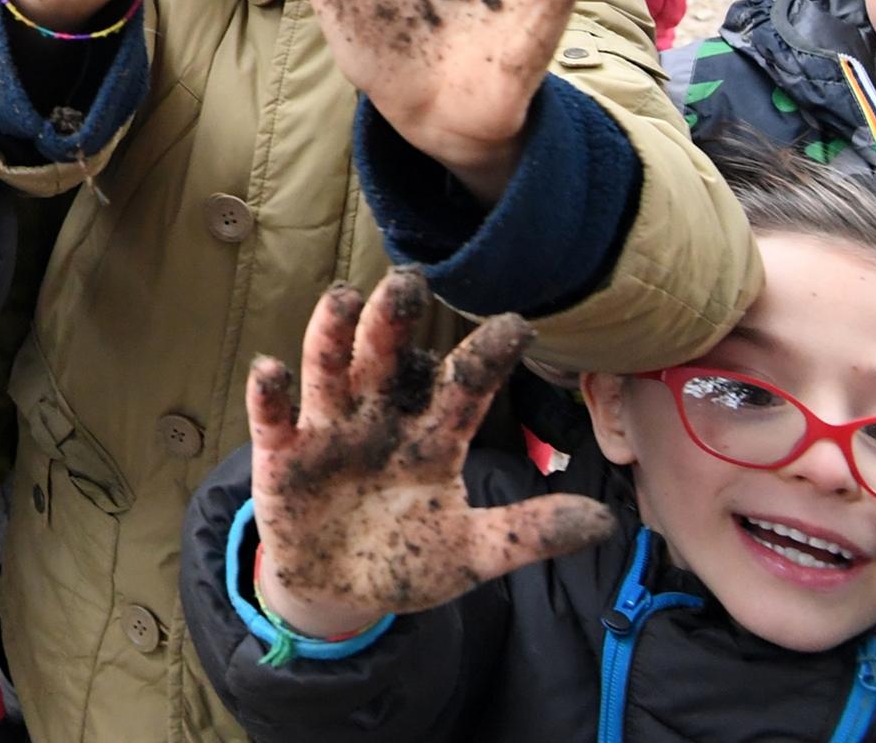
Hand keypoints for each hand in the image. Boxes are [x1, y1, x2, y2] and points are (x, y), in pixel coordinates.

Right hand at [247, 272, 615, 638]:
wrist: (338, 594)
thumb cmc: (406, 559)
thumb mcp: (473, 553)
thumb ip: (528, 532)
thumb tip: (605, 522)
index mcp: (432, 438)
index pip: (464, 389)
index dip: (487, 358)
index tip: (518, 326)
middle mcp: (381, 420)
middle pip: (388, 360)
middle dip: (396, 319)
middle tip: (410, 280)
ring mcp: (329, 432)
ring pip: (330, 370)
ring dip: (332, 333)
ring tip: (344, 298)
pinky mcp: (282, 454)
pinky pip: (274, 418)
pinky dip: (270, 394)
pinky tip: (274, 369)